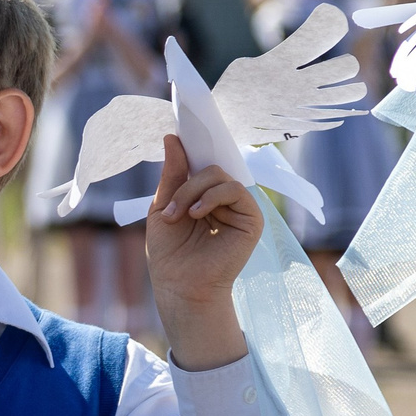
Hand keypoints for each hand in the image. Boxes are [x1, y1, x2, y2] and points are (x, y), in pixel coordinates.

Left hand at [143, 135, 263, 370]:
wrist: (179, 286)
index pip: (204, 162)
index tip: (179, 129)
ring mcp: (240, 207)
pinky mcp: (252, 218)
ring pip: (220, 175)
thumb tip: (173, 137)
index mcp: (204, 194)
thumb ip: (172, 174)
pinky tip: (197, 215)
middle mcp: (224, 198)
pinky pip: (235, 189)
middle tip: (169, 209)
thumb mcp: (162, 206)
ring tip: (179, 215)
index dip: (195, 147)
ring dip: (193, 191)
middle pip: (210, 167)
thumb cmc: (169, 253)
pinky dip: (212, 197)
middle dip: (186, 182)